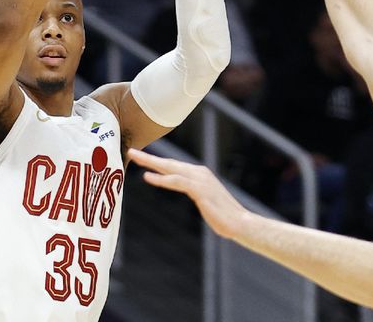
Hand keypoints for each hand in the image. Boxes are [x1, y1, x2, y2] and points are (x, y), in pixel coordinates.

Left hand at [129, 148, 247, 239]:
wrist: (241, 222)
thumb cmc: (223, 216)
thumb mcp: (206, 200)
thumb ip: (195, 193)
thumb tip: (186, 191)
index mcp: (199, 174)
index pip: (174, 165)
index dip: (157, 161)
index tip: (142, 158)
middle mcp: (199, 172)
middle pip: (169, 163)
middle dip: (149, 157)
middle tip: (131, 151)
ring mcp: (200, 179)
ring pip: (170, 167)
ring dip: (151, 162)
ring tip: (135, 157)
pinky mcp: (199, 189)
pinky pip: (176, 182)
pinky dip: (161, 178)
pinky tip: (148, 177)